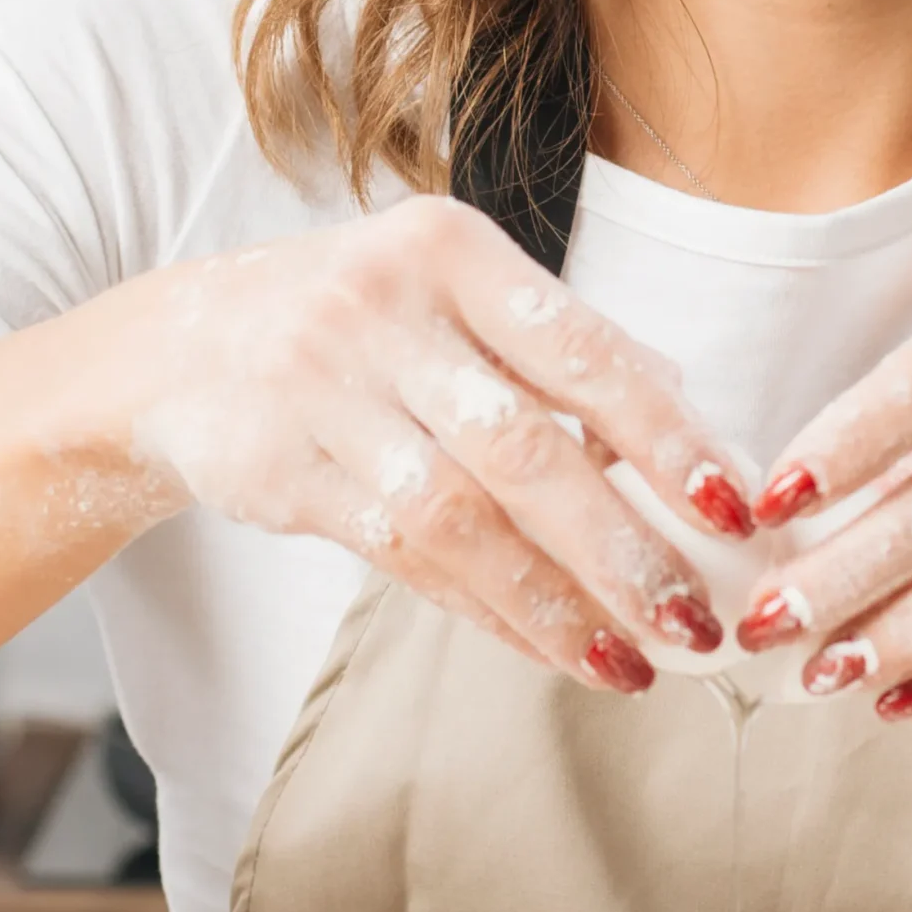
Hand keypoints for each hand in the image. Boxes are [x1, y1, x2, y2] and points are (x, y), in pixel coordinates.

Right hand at [119, 197, 755, 690]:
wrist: (177, 350)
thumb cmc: (360, 325)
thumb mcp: (452, 298)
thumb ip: (560, 352)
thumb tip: (692, 424)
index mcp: (450, 250)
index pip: (584, 350)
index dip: (666, 436)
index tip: (734, 508)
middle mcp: (382, 309)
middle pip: (528, 449)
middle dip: (623, 547)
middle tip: (696, 619)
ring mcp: (321, 391)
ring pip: (462, 520)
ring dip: (556, 603)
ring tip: (633, 661)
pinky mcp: (278, 470)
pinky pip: (403, 559)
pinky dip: (487, 611)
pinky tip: (548, 647)